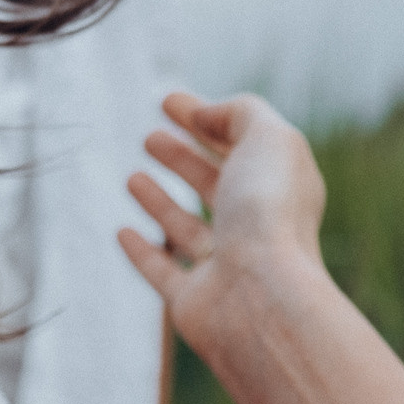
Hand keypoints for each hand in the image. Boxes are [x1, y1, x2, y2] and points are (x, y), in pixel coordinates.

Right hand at [118, 90, 330, 356]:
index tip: (168, 102)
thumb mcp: (268, 138)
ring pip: (188, 228)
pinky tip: (122, 232)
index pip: (242, 145)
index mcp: (281, 188)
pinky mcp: (193, 301)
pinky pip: (164, 273)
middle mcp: (257, 228)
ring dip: (161, 202)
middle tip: (151, 137)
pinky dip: (142, 252)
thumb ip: (240, 113)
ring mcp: (225, 267)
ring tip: (132, 177)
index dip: (206, 119)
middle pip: (216, 186)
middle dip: (183, 158)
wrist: (260, 297)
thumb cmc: (269, 213)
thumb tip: (203, 114)